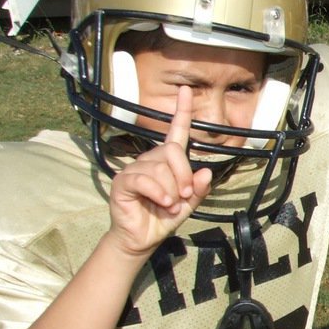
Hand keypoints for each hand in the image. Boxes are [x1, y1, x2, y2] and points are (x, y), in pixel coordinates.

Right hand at [108, 86, 212, 256]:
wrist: (142, 238)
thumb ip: (198, 189)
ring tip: (169, 205)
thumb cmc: (163, 217)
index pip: (175, 132)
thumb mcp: (188, 205)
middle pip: (173, 152)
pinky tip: (162, 203)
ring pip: (160, 168)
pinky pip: (144, 179)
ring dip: (171, 191)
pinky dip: (158, 192)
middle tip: (183, 197)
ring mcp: (135, 169)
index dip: (181, 111)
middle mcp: (150, 160)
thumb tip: (205, 172)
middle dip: (184, 176)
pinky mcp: (123, 181)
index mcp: (167, 162)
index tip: (186, 90)